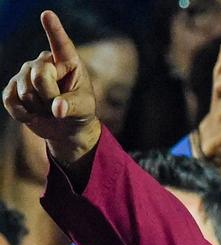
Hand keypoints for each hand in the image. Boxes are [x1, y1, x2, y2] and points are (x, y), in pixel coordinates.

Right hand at [2, 10, 99, 162]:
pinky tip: (32, 115)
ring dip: (39, 108)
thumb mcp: (83, 108)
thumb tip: (57, 109)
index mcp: (68, 61)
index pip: (61, 44)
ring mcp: (26, 73)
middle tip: (59, 105)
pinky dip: (22, 113)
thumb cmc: (80, 111)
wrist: (65, 127)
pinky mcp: (12, 88)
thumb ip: (71, 105)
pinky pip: (11, 100)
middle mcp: (44, 62)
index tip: (47, 14)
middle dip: (50, 97)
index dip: (53, 30)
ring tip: (48, 109)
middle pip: (40, 76)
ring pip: (26, 91)